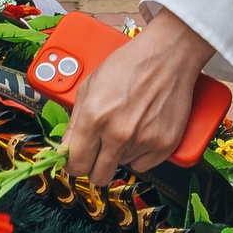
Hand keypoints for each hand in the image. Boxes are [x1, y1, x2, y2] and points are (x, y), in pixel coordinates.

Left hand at [61, 10, 216, 182]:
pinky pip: (143, 164)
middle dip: (94, 167)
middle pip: (98, 176)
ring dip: (119, 152)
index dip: (73, 164)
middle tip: (98, 152)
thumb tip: (65, 149)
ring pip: (121, 166)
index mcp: (95, 117)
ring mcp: (143, 141)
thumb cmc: (129, 65)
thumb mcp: (90, 85)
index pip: (76, 164)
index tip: (76, 161)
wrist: (168, 56)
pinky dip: (140, 152)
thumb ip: (75, 121)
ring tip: (127, 124)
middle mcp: (118, 133)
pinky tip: (142, 129)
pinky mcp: (164, 145)